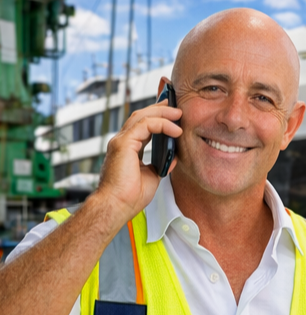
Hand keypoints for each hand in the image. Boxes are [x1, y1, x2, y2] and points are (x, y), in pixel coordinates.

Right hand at [96, 97, 182, 223]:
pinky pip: (145, 125)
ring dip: (162, 113)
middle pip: (141, 116)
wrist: (117, 206)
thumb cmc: (130, 196)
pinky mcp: (123, 143)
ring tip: (179, 114)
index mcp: (127, 149)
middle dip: (160, 109)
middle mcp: (122, 142)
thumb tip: (173, 157)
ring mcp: (121, 141)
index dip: (158, 118)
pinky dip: (162, 124)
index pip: (142, 126)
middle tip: (177, 108)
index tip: (173, 116)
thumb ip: (160, 164)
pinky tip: (175, 129)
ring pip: (142, 116)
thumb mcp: (152, 176)